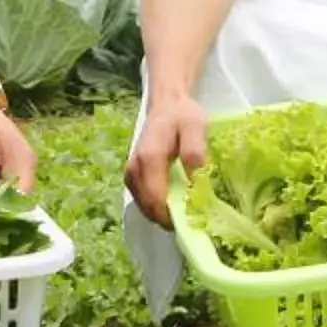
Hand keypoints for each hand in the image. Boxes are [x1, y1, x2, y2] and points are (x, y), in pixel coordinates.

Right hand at [122, 90, 208, 229]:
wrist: (166, 105)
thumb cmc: (183, 116)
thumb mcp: (196, 127)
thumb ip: (194, 153)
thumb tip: (195, 183)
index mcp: (149, 158)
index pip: (156, 200)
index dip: (174, 217)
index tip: (194, 221)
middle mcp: (134, 169)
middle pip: (149, 208)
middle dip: (171, 219)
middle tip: (194, 219)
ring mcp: (130, 174)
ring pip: (145, 208)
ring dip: (164, 215)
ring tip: (186, 210)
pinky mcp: (132, 177)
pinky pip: (143, 202)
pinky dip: (158, 208)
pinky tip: (175, 203)